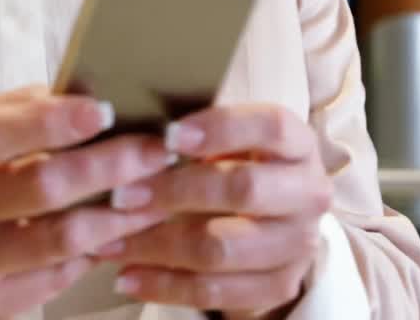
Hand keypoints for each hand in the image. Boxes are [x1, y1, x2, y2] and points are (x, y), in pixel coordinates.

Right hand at [0, 86, 176, 319]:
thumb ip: (20, 111)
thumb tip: (88, 91)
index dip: (48, 123)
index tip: (102, 109)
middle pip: (39, 189)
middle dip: (109, 166)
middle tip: (158, 148)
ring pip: (59, 239)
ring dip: (119, 214)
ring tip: (160, 190)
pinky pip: (60, 276)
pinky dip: (102, 249)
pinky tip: (129, 228)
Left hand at [98, 105, 332, 317]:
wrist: (276, 222)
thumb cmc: (238, 167)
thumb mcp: (232, 141)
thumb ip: (197, 136)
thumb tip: (134, 135)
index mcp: (299, 145)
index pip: (271, 127)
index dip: (221, 128)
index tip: (167, 135)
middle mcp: (309, 193)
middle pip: (244, 189)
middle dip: (176, 192)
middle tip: (122, 195)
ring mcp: (298, 244)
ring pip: (222, 247)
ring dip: (158, 245)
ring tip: (110, 242)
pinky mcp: (278, 285)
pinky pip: (216, 292)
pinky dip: (166, 285)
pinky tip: (129, 276)